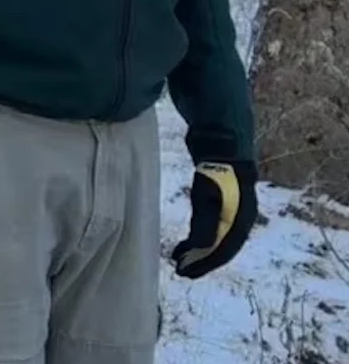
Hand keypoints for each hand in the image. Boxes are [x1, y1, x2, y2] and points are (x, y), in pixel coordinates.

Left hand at [171, 160, 255, 278]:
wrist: (224, 146)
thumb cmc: (216, 173)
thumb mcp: (208, 199)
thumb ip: (206, 224)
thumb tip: (202, 248)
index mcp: (241, 222)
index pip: (223, 251)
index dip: (205, 264)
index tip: (186, 273)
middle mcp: (239, 221)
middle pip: (219, 249)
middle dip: (200, 261)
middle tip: (180, 271)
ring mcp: (231, 213)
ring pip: (214, 240)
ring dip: (197, 252)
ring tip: (178, 259)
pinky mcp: (220, 206)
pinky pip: (209, 229)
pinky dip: (196, 239)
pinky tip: (183, 244)